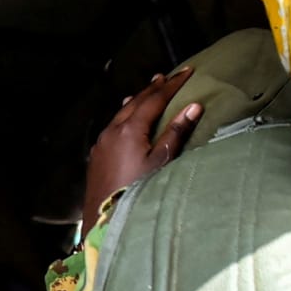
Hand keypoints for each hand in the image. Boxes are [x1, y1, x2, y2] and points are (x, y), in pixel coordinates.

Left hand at [84, 68, 202, 216]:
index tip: (188, 72)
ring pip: (122, 112)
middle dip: (154, 87)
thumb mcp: (161, 162)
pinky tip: (127, 115)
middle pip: (136, 101)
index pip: (155, 99)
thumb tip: (193, 107)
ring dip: (138, 99)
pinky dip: (125, 114)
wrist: (103, 218)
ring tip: (150, 88)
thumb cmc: (137, 191)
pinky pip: (113, 125)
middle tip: (168, 76)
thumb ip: (176, 132)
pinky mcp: (97, 154)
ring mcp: (102, 142)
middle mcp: (112, 130)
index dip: (173, 84)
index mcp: (129, 129)